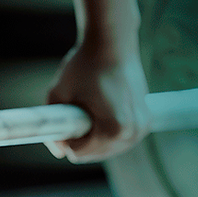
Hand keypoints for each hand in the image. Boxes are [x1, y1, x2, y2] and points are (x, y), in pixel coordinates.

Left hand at [45, 32, 149, 162]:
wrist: (112, 42)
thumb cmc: (84, 65)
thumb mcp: (58, 94)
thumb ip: (52, 126)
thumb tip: (60, 152)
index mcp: (115, 130)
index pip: (79, 153)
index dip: (66, 134)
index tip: (68, 110)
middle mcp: (133, 133)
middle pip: (94, 154)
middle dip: (82, 136)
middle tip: (80, 105)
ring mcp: (142, 128)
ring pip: (107, 148)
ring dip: (94, 134)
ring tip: (93, 104)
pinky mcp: (145, 121)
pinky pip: (118, 139)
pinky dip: (106, 129)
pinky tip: (103, 106)